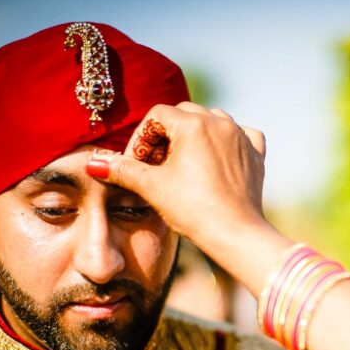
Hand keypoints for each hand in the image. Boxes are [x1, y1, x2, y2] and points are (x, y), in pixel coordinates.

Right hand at [86, 102, 266, 242]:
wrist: (236, 235)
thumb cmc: (194, 210)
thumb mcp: (153, 187)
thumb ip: (123, 169)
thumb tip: (94, 162)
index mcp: (194, 124)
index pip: (157, 116)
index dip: (142, 137)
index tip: (138, 163)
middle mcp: (221, 123)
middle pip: (183, 115)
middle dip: (166, 135)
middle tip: (157, 164)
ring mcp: (241, 137)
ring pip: (213, 120)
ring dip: (195, 135)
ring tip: (183, 163)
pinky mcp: (256, 154)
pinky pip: (242, 135)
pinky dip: (227, 141)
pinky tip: (218, 157)